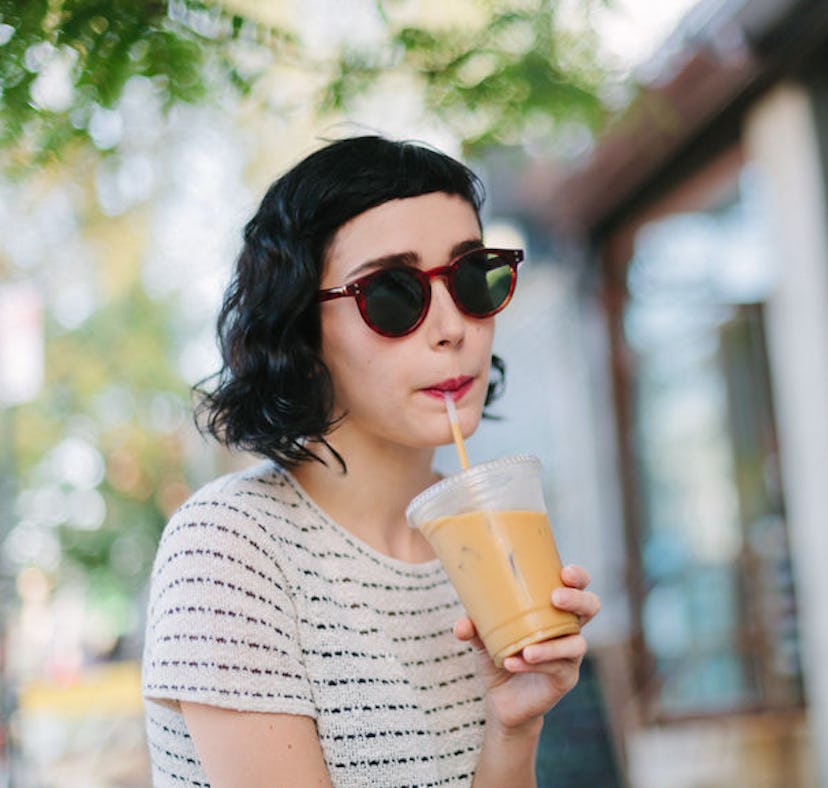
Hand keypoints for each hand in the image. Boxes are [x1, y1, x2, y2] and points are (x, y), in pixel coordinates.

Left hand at [454, 565, 599, 731]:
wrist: (501, 699)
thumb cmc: (499, 654)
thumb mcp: (483, 636)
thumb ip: (473, 626)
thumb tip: (462, 624)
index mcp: (554, 609)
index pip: (578, 585)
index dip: (578, 577)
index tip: (564, 572)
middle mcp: (568, 628)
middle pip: (590, 607)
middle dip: (577, 600)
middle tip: (555, 599)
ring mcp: (570, 655)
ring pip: (576, 644)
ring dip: (552, 645)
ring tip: (527, 649)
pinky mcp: (565, 679)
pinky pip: (556, 669)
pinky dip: (535, 665)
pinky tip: (513, 663)